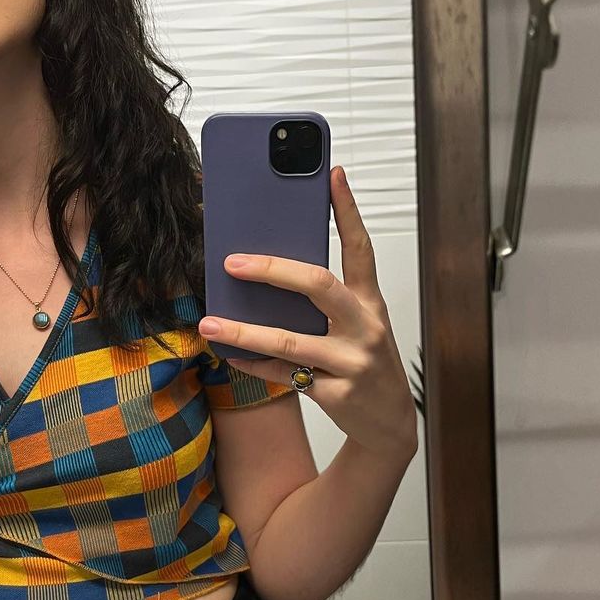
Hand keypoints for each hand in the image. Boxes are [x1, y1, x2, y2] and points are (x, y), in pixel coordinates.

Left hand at [197, 165, 418, 461]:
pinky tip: (228, 354)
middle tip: (232, 262)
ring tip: (209, 323)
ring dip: (244, 331)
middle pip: (319, 285)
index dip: (346, 209)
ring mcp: (353, 362)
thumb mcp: (356, 324)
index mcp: (369, 301)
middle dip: (272, 269)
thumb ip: (324, 300)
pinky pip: (284, 376)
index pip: (360, 246)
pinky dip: (253, 365)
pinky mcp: (338, 394)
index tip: (331, 173)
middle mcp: (365, 326)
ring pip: (291, 341)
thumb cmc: (365, 362)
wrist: (390, 425)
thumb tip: (268, 268)